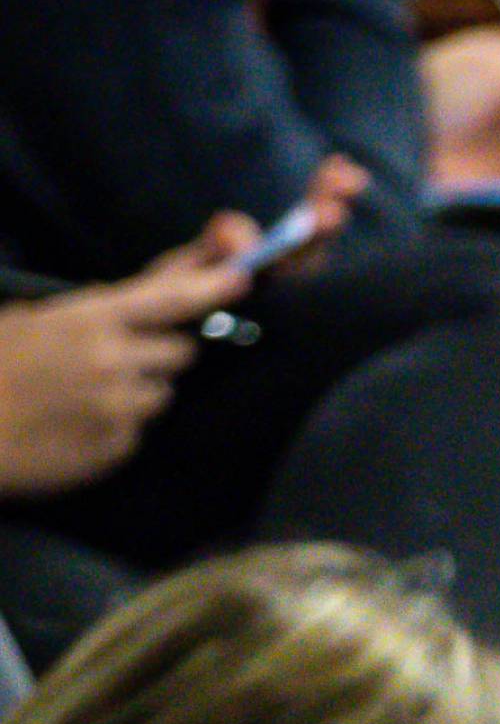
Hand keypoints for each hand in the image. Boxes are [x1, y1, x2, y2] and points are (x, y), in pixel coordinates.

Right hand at [0, 219, 254, 497]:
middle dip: (160, 352)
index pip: (168, 298)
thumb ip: (92, 311)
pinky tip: (75, 423)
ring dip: (138, 390)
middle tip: (114, 357)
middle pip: (181, 351)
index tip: (243, 276)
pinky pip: (139, 429)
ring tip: (83, 393)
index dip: (210, 284)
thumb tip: (146, 300)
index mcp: (87, 319)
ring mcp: (119, 407)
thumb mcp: (32, 320)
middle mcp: (113, 360)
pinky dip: (117, 425)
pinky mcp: (119, 447)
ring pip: (162, 393)